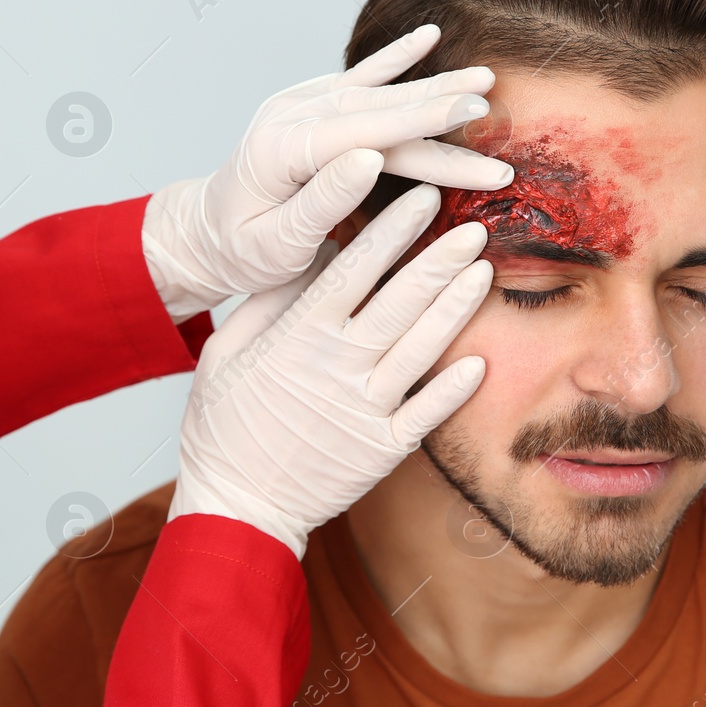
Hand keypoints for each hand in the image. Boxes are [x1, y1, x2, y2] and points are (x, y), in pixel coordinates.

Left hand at [142, 24, 511, 320]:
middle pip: (378, 110)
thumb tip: (368, 162)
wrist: (206, 234)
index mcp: (280, 150)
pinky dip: (395, 60)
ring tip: (486, 79)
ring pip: (377, 92)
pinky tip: (429, 38)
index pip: (363, 132)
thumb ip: (320, 203)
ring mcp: (299, 105)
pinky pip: (358, 79)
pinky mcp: (310, 106)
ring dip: (432, 85)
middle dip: (439, 108)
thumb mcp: (274, 244)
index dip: (421, 123)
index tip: (471, 115)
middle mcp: (290, 115)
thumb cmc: (240, 251)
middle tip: (492, 106)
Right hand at [168, 182, 492, 556]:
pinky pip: (428, 413)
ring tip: (483, 270)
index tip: (421, 200)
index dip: (392, 231)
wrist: (236, 506)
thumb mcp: (225, 354)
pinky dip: (454, 388)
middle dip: (439, 259)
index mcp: (299, 337)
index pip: (355, 270)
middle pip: (401, 302)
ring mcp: (364, 409)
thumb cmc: (222, 427)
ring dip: (456, 308)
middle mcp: (338, 367)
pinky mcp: (382, 450)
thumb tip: (312, 256)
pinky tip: (481, 360)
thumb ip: (266, 303)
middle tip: (472, 226)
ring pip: (421, 348)